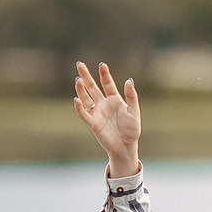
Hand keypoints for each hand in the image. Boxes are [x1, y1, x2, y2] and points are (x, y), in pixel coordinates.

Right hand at [74, 61, 141, 177]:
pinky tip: (77, 100)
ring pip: (86, 98)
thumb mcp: (134, 111)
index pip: (107, 84)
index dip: (104, 74)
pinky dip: (80, 107)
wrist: (126, 147)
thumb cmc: (131, 130)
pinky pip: (84, 114)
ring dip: (81, 89)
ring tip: (78, 80)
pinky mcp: (93, 123)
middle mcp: (103, 104)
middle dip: (86, 76)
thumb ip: (131, 96)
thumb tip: (129, 80)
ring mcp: (97, 113)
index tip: (102, 65)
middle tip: (79, 65)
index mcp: (114, 100)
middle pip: (92, 87)